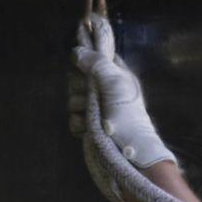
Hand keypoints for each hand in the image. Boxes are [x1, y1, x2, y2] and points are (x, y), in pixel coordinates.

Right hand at [71, 14, 175, 168]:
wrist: (129, 150)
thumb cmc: (128, 114)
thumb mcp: (115, 82)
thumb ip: (97, 63)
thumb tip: (77, 51)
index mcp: (115, 76)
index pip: (94, 58)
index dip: (86, 61)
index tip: (84, 67)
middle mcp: (105, 90)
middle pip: (77, 79)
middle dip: (80, 88)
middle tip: (91, 97)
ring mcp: (96, 109)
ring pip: (73, 99)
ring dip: (80, 108)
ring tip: (93, 116)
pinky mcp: (89, 126)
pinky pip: (73, 119)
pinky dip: (79, 124)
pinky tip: (88, 128)